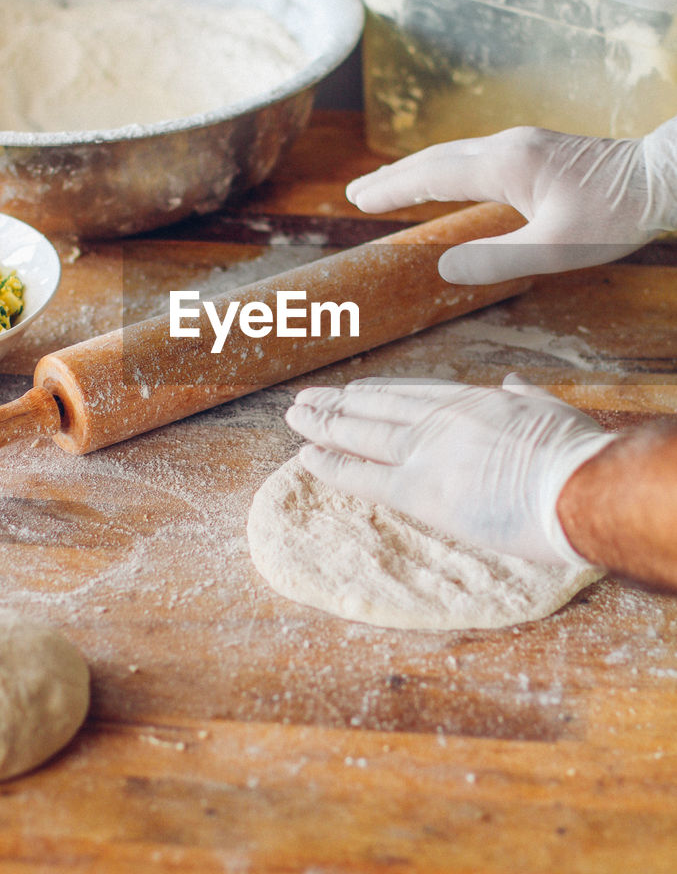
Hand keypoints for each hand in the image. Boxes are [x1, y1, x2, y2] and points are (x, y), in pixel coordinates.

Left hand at [285, 375, 614, 565]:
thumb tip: (516, 382)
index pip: (413, 395)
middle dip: (339, 404)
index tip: (354, 392)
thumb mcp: (552, 412)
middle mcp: (442, 420)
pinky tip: (305, 456)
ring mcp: (426, 452)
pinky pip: (362, 475)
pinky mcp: (419, 490)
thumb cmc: (578, 457)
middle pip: (377, 408)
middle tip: (307, 399)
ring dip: (323, 425)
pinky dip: (331, 464)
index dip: (377, 395)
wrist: (579, 486)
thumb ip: (527, 398)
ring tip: (294, 418)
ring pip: (361, 434)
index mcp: (474, 402)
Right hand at [346, 119, 676, 283]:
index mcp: (505, 165)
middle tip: (358, 192)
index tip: (357, 198)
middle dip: (396, 176)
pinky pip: (475, 156)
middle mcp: (508, 146)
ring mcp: (523, 144)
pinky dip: (446, 168)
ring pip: (456, 153)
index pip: (432, 175)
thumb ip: (497, 259)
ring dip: (419, 169)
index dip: (392, 188)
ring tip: (392, 184)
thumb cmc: (615, 215)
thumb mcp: (555, 249)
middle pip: (436, 158)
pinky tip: (449, 180)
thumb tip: (444, 269)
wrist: (663, 178)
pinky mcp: (537, 150)